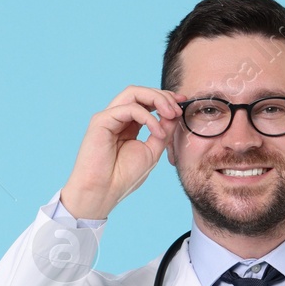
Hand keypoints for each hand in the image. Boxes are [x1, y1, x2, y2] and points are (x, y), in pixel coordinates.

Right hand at [60, 85, 182, 220]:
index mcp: (129, 124)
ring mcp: (108, 117)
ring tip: (171, 113)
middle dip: (163, 96)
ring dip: (156, 99)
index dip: (165, 99)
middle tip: (179, 108)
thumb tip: (174, 113)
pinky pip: (129, 108)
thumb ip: (163, 131)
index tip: (182, 103)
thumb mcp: (152, 151)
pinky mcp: (101, 120)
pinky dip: (147, 117)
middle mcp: (118, 117)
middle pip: (141, 93)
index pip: (147, 102)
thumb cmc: (123, 177)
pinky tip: (157, 132)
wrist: (103, 192)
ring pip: (133, 93)